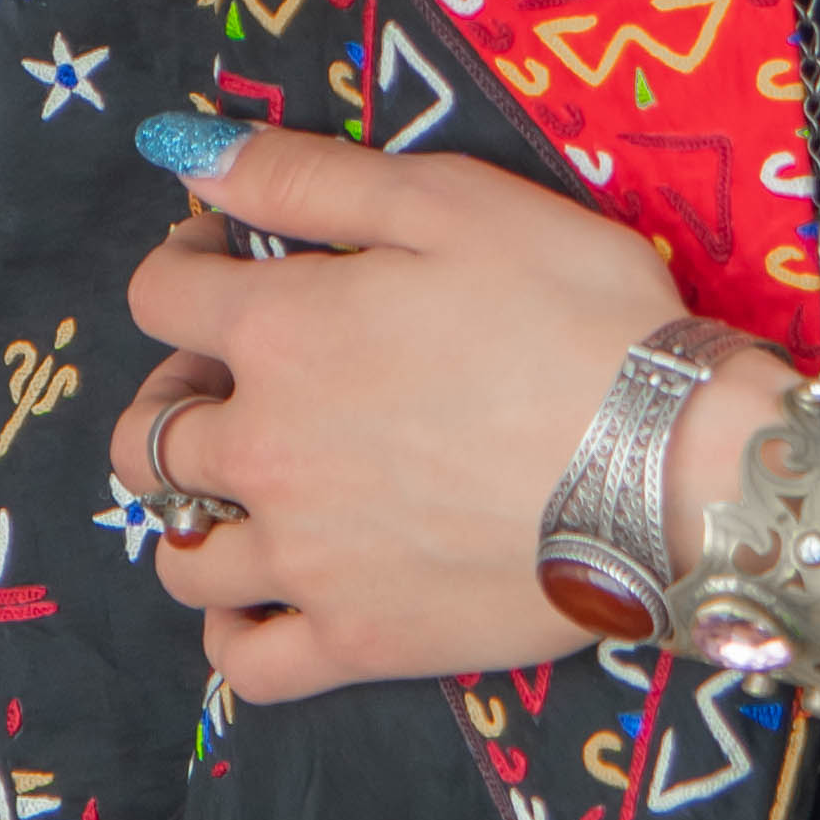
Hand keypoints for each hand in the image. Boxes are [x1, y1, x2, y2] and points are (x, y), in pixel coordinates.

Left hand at [111, 128, 786, 699]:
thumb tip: (191, 153)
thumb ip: (307, 178)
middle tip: (238, 374)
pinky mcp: (362, 642)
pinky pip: (247, 665)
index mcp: (281, 333)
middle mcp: (267, 452)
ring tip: (245, 490)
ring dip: (189, 517)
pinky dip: (235, 636)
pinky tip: (264, 602)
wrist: (671, 464)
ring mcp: (307, 560)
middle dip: (173, 392)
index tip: (226, 251)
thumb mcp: (449, 201)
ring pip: (180, 557)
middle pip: (148, 436)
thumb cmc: (575, 314)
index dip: (184, 258)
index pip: (161, 295)